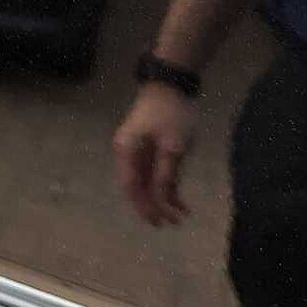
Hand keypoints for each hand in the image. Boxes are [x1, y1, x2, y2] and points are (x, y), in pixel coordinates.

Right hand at [113, 84, 197, 226]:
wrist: (171, 83)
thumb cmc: (171, 114)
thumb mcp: (172, 146)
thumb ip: (166, 175)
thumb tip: (161, 200)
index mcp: (127, 151)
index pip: (131, 187)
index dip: (144, 207)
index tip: (160, 222)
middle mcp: (127, 152)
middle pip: (137, 187)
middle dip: (154, 206)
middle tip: (171, 223)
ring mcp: (137, 149)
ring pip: (147, 181)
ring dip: (162, 197)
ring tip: (180, 215)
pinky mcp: (149, 146)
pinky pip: (154, 171)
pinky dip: (166, 184)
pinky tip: (180, 198)